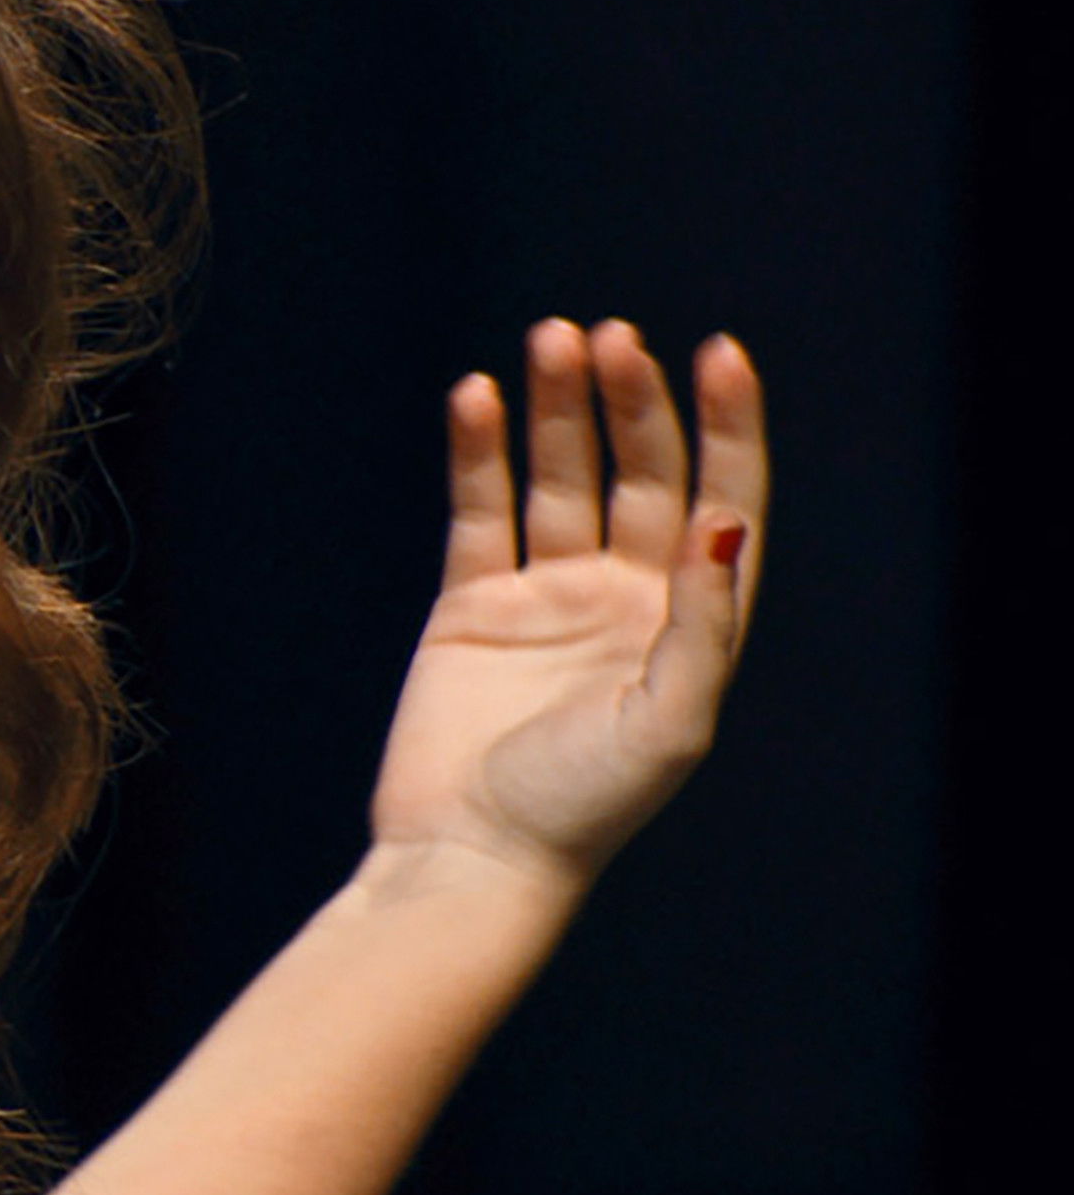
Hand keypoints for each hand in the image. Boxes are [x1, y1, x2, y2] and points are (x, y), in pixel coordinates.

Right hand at [364, 320, 767, 892]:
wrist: (469, 856)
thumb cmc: (583, 807)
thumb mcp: (670, 720)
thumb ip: (702, 619)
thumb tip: (721, 517)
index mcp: (688, 624)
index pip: (719, 499)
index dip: (725, 425)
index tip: (717, 354)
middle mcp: (625, 598)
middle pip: (639, 471)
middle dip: (632, 400)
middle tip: (608, 337)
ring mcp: (546, 595)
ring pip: (559, 474)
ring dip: (557, 406)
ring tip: (548, 340)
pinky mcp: (471, 601)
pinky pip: (479, 507)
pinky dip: (477, 450)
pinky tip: (475, 397)